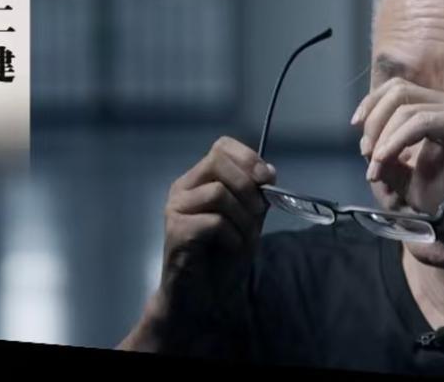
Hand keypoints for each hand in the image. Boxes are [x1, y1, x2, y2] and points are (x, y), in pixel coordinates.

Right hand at [130, 136, 274, 350]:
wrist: (203, 297)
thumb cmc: (222, 257)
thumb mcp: (248, 219)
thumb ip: (256, 194)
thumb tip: (268, 170)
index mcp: (199, 180)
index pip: (221, 146)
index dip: (248, 158)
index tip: (267, 179)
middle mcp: (183, 188)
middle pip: (218, 161)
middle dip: (247, 187)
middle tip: (258, 213)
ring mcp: (175, 208)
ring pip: (218, 192)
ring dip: (242, 218)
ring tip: (242, 238)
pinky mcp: (176, 231)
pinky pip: (214, 222)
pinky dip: (232, 237)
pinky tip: (230, 249)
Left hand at [352, 77, 443, 254]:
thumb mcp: (410, 182)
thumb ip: (388, 161)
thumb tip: (365, 146)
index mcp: (442, 110)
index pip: (399, 90)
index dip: (371, 106)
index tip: (358, 132)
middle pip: (398, 90)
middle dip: (374, 120)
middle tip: (367, 153)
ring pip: (405, 106)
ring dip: (382, 137)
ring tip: (376, 166)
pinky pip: (420, 121)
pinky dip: (396, 141)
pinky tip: (385, 160)